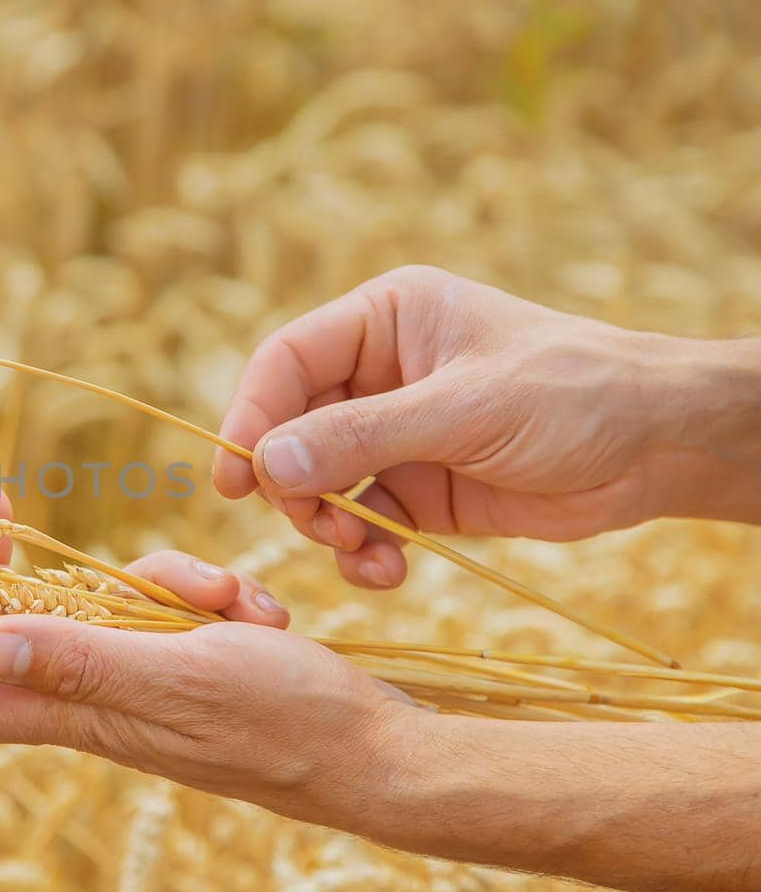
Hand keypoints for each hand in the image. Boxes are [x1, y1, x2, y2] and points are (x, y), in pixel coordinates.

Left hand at [0, 485, 414, 822]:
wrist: (379, 754)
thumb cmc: (286, 725)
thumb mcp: (181, 680)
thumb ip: (84, 662)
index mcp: (75, 713)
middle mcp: (91, 702)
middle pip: (11, 623)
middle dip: (20, 565)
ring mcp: (135, 682)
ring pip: (98, 601)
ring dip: (161, 581)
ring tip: (233, 605)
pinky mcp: (180, 666)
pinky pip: (163, 607)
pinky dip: (206, 596)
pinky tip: (260, 616)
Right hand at [211, 265, 760, 588]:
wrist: (657, 450)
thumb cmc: (570, 396)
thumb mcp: (463, 409)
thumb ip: (361, 437)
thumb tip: (268, 465)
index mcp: (384, 321)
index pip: (287, 361)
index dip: (252, 415)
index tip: (235, 478)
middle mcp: (377, 374)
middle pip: (290, 429)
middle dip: (295, 484)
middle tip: (318, 523)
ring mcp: (394, 435)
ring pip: (317, 483)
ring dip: (328, 525)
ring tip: (364, 550)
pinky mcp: (415, 490)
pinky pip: (359, 523)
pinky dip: (361, 552)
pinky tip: (388, 570)